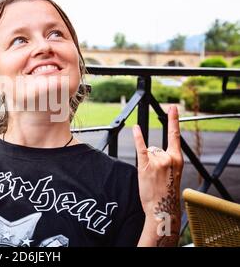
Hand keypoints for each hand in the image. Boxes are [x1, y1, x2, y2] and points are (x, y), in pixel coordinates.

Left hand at [133, 105, 183, 244]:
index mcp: (178, 159)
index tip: (172, 107)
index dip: (173, 120)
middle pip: (155, 148)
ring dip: (147, 163)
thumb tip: (154, 151)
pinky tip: (136, 128)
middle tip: (157, 176)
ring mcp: (157, 161)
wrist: (162, 208)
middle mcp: (168, 158)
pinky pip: (141, 148)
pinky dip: (137, 137)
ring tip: (151, 177)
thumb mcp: (173, 173)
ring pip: (148, 152)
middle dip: (154, 160)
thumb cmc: (166, 191)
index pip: (175, 135)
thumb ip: (167, 159)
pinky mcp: (146, 165)